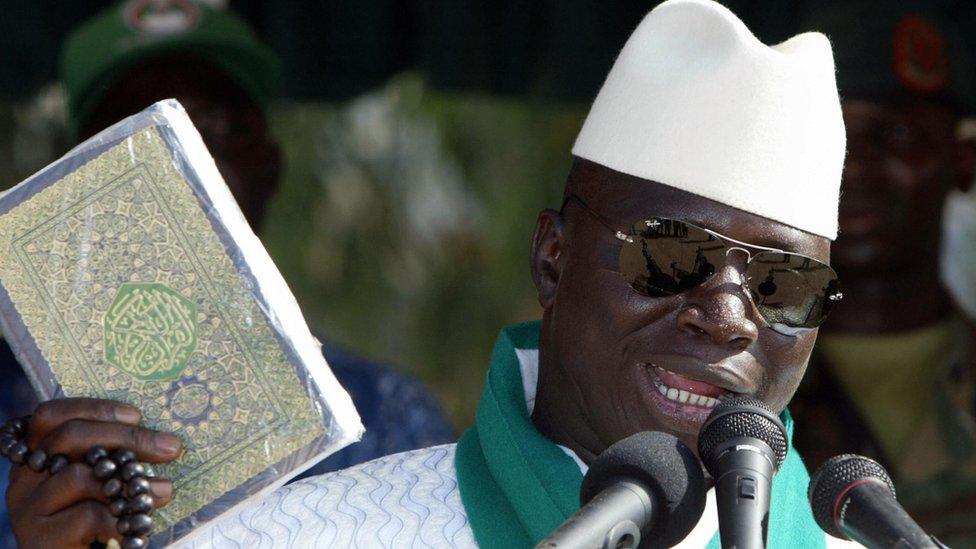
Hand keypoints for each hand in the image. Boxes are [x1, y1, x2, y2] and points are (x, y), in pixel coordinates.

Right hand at [7, 398, 182, 548]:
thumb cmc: (95, 519)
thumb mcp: (99, 481)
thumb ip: (110, 457)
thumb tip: (159, 438)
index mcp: (37, 455)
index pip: (52, 416)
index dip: (94, 409)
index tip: (136, 415)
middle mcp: (24, 477)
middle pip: (69, 438)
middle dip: (126, 439)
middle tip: (169, 448)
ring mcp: (27, 508)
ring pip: (78, 477)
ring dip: (129, 482)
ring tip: (164, 491)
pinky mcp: (38, 539)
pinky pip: (86, 516)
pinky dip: (120, 517)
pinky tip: (139, 523)